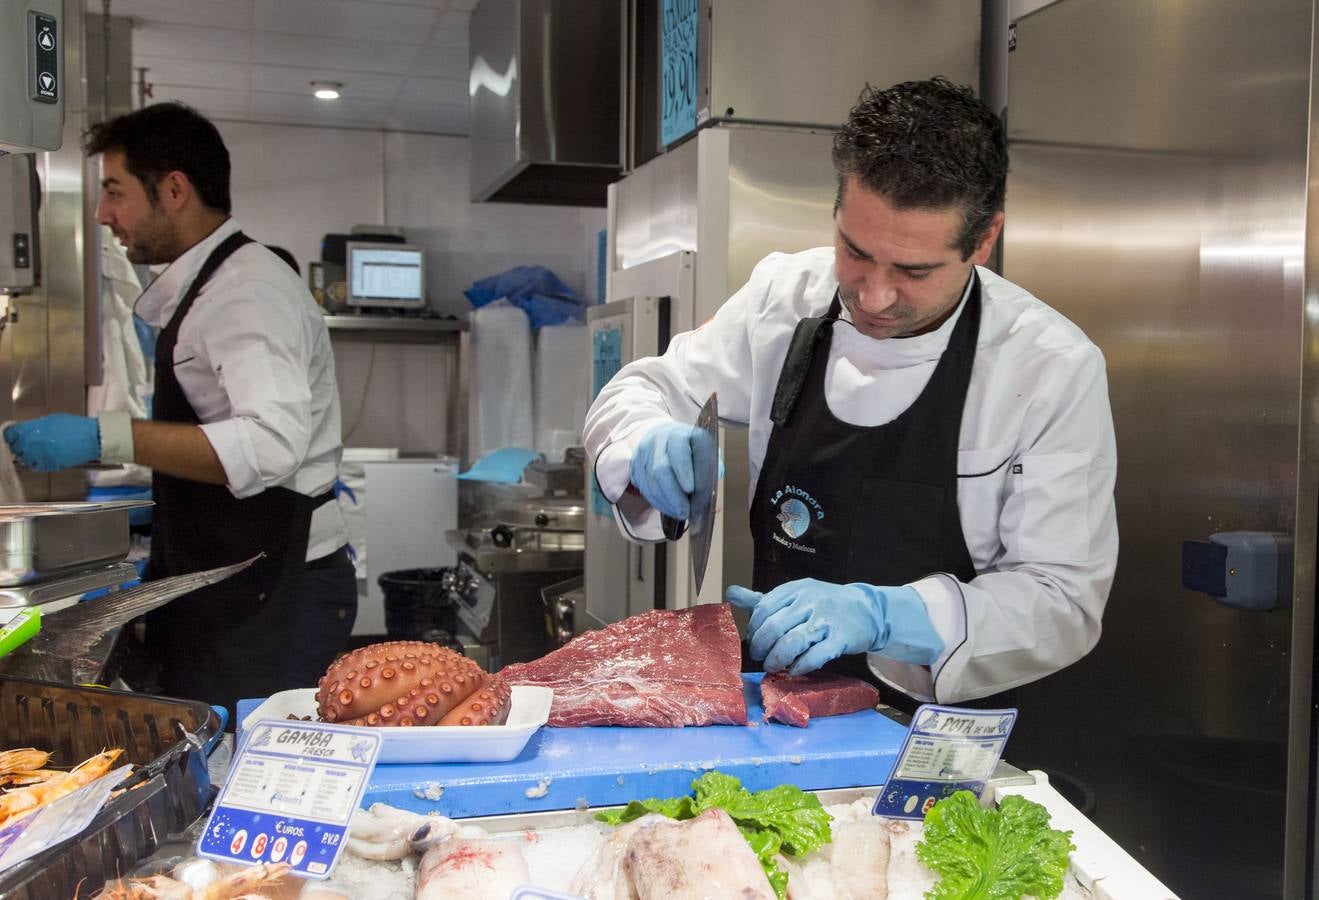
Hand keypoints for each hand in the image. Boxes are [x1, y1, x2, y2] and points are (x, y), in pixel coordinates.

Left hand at [4, 414, 100, 471]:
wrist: (93, 437)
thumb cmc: (74, 425)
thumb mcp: (52, 420)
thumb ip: (35, 426)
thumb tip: (24, 430)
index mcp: (35, 430)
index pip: (11, 434)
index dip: (10, 434)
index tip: (12, 434)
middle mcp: (36, 444)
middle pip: (15, 448)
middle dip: (18, 445)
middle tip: (22, 443)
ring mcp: (43, 456)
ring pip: (25, 459)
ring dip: (26, 455)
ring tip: (33, 451)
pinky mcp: (52, 465)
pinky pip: (37, 466)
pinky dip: (37, 463)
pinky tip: (41, 457)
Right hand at [628, 421, 702, 519]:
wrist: (663, 437)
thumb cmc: (689, 448)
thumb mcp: (704, 450)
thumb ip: (710, 464)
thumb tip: (713, 480)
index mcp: (679, 434)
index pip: (679, 451)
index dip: (684, 471)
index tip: (691, 489)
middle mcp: (659, 441)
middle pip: (661, 469)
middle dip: (674, 494)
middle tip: (685, 510)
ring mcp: (645, 453)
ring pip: (651, 481)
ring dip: (666, 501)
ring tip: (679, 512)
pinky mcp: (636, 465)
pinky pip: (644, 487)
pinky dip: (657, 501)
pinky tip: (668, 507)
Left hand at [726, 579, 943, 673]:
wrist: (867, 610)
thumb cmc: (823, 605)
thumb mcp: (794, 596)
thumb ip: (762, 599)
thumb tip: (730, 592)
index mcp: (795, 589)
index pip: (764, 609)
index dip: (754, 629)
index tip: (754, 641)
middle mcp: (809, 601)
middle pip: (774, 627)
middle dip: (761, 647)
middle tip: (759, 658)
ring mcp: (826, 619)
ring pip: (792, 642)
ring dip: (777, 659)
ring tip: (773, 667)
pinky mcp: (841, 638)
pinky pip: (816, 656)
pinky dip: (800, 666)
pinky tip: (794, 670)